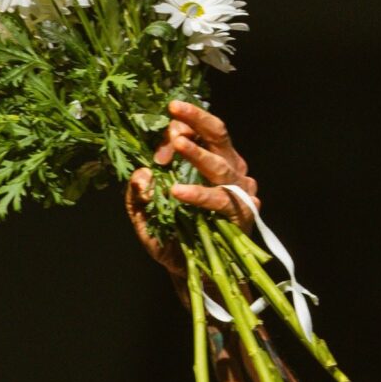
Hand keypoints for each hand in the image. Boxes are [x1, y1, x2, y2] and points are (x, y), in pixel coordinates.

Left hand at [124, 101, 257, 274]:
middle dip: (196, 119)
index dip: (180, 125)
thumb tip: (140, 174)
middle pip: (217, 134)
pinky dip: (200, 195)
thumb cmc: (172, 238)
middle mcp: (229, 169)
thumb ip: (138, 195)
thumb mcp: (146, 216)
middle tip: (174, 109)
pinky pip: (221, 200)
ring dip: (197, 153)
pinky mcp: (242, 213)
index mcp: (210, 161)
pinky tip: (178, 192)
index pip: (199, 131)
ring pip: (221, 164)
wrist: (193, 272)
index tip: (161, 130)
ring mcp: (239, 190)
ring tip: (175, 145)